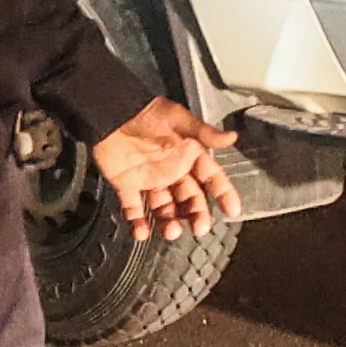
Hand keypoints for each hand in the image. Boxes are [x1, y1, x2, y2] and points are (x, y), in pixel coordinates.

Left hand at [86, 96, 240, 240]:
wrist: (112, 114)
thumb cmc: (147, 113)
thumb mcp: (178, 119)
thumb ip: (204, 132)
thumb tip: (232, 138)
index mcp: (188, 156)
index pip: (211, 178)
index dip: (223, 194)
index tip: (233, 211)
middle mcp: (172, 171)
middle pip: (189, 199)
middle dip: (196, 215)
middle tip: (200, 228)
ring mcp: (150, 180)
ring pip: (165, 208)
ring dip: (170, 222)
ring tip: (172, 232)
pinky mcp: (127, 186)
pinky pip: (134, 209)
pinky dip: (137, 223)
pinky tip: (142, 233)